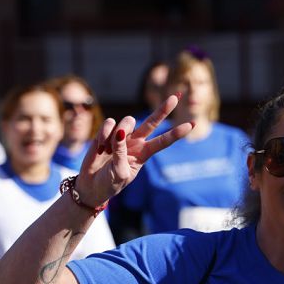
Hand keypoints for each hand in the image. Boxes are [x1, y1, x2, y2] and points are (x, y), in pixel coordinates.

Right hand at [73, 94, 194, 206]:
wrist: (91, 185)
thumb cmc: (109, 184)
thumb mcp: (119, 173)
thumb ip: (120, 153)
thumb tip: (120, 132)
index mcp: (144, 154)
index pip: (163, 142)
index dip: (176, 133)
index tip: (192, 124)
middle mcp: (136, 142)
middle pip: (152, 122)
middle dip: (163, 110)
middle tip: (176, 97)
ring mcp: (121, 136)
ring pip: (127, 121)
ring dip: (118, 133)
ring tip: (107, 149)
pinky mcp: (106, 132)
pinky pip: (109, 123)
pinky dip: (104, 133)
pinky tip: (100, 146)